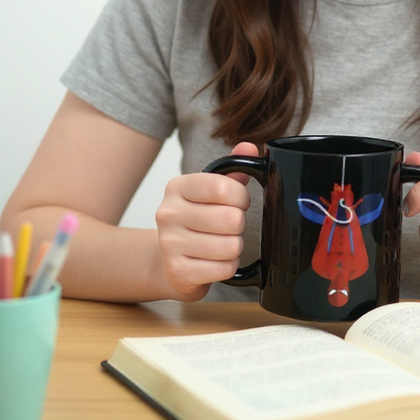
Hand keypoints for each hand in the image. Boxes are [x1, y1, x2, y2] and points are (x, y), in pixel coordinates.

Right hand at [155, 141, 256, 299]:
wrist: (169, 263)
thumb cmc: (195, 222)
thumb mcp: (210, 191)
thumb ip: (233, 169)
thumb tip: (250, 148)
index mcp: (177, 187)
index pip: (223, 186)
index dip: (241, 196)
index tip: (238, 202)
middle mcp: (169, 213)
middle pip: (231, 219)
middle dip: (239, 224)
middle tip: (229, 226)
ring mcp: (170, 244)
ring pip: (231, 246)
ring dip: (234, 247)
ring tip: (221, 243)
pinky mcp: (179, 271)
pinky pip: (225, 268)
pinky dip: (228, 266)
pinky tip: (215, 261)